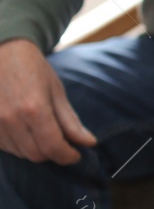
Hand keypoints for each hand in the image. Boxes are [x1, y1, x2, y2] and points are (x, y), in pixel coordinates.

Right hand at [0, 38, 95, 164]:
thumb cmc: (32, 69)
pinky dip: (19, 145)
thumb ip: (71, 121)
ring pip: (20, 153)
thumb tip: (89, 143)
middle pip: (36, 154)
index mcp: (33, 109)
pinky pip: (5, 146)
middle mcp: (10, 120)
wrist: (1, 52)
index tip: (76, 155)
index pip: (52, 147)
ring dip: (36, 149)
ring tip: (45, 133)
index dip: (67, 156)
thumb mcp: (56, 91)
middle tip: (64, 145)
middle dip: (53, 154)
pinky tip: (27, 130)